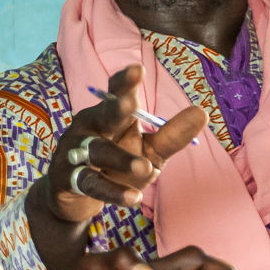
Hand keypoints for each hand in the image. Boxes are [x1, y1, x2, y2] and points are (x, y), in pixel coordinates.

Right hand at [34, 65, 204, 226]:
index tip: (138, 70)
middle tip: (131, 103)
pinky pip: (91, 183)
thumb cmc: (116, 165)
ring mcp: (76, 151)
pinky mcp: (67, 178)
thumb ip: (172, 135)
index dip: (124, 82)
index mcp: (110, 114)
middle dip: (115, 109)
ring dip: (121, 159)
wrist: (74, 195)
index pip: (116, 92)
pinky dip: (112, 192)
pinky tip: (133, 199)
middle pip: (103, 115)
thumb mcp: (148, 150)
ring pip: (98, 152)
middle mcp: (90, 127)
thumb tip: (201, 112)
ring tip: (147, 169)